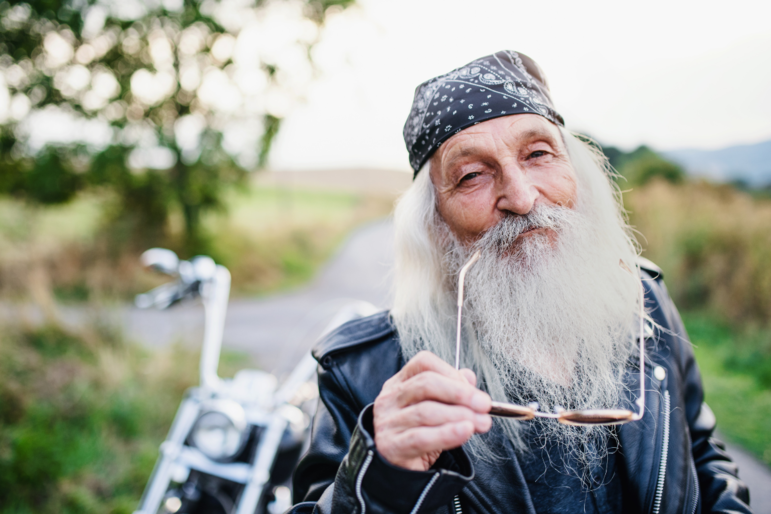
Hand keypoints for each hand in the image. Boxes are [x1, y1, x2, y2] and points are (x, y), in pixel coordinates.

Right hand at [372, 351, 491, 470]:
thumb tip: (469, 377)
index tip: (473, 389)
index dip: (451, 372)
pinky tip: (465, 432)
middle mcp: (389, 399)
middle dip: (460, 394)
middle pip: (425, 384)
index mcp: (399, 383)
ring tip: (481, 423)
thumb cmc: (418, 435)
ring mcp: (387, 422)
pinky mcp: (390, 446)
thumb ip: (452, 392)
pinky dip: (447, 434)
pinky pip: (421, 437)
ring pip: (426, 411)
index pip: (424, 363)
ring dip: (460, 415)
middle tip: (484, 405)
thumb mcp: (436, 410)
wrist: (397, 472)